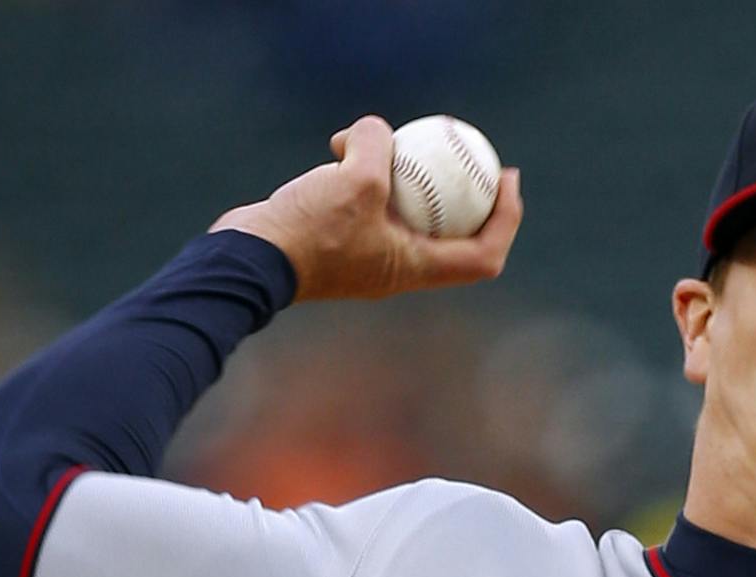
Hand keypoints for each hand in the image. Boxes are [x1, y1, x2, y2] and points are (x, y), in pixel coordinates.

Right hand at [208, 116, 523, 303]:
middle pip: (452, 232)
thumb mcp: (356, 180)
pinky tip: (341, 144)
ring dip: (404, 171)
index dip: (506, 221)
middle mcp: (397, 266)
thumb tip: (380, 129)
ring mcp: (368, 254)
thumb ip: (379, 147)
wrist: (248, 259)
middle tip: (474, 153)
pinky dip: (363, 172)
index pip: (483, 256)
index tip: (507, 181)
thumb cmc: (308, 231)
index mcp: (415, 268)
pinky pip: (367, 201)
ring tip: (388, 137)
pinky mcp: (338, 238)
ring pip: (404, 209)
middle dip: (468, 193)